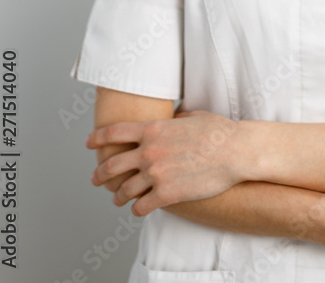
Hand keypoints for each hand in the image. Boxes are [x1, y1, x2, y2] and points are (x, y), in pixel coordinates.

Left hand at [85, 110, 242, 215]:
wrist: (236, 152)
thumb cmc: (219, 131)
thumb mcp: (193, 116)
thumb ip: (175, 119)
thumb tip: (173, 118)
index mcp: (153, 129)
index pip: (114, 133)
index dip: (97, 138)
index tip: (88, 143)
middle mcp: (149, 151)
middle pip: (112, 165)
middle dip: (100, 174)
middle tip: (95, 179)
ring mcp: (156, 174)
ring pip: (124, 190)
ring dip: (118, 196)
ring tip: (117, 199)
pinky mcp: (167, 194)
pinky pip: (141, 207)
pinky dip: (137, 209)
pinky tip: (138, 209)